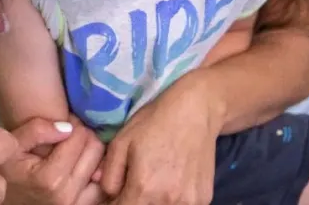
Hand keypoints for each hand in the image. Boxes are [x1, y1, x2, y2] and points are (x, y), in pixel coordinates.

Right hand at [3, 117, 108, 204]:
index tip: (62, 124)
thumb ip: (36, 131)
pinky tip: (81, 164)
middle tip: (70, 135)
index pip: (78, 136)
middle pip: (95, 149)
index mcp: (50, 179)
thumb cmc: (10, 169)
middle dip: (84, 136)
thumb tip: (68, 127)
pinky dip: (96, 169)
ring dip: (92, 153)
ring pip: (104, 165)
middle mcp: (68, 195)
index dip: (71, 123)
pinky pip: (103, 182)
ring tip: (75, 150)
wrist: (11, 198)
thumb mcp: (12, 144)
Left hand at [100, 75, 223, 204]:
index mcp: (144, 188)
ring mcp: (189, 203)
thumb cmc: (154, 123)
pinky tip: (168, 183)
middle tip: (130, 187)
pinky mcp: (203, 200)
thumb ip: (109, 174)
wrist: (195, 112)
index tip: (113, 196)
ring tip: (150, 183)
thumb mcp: (121, 142)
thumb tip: (105, 194)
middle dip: (131, 202)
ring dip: (150, 203)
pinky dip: (170, 201)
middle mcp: (168, 201)